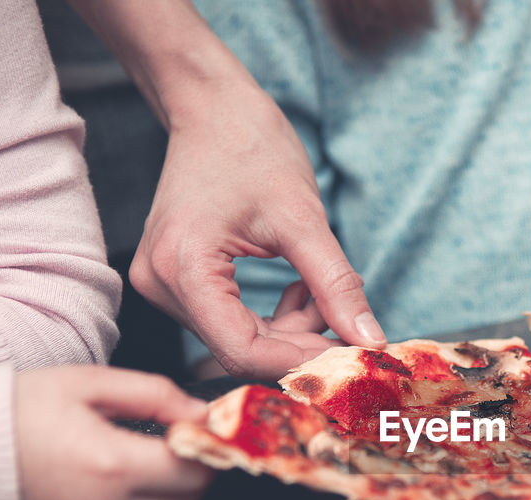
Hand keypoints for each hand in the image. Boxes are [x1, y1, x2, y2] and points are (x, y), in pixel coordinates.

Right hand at [15, 366, 213, 499]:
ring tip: (160, 457)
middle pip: (190, 499)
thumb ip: (154, 394)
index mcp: (114, 465)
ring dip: (178, 491)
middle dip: (199, 468)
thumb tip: (203, 413)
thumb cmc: (19, 411)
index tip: (209, 427)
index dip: (211, 446)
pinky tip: (135, 481)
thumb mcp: (87, 383)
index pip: (196, 468)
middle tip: (187, 440)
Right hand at [130, 83, 384, 380]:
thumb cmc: (253, 148)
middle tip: (344, 315)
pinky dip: (273, 316)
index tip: (348, 353)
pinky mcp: (177, 281)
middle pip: (241, 350)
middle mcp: (160, 285)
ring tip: (317, 286)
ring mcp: (163, 284)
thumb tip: (370, 342)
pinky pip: (232, 322)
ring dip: (290, 328)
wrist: (214, 109)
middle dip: (300, 341)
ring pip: (240, 340)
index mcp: (182, 268)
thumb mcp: (305, 220)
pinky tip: (296, 286)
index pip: (242, 352)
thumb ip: (336, 286)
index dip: (300, 361)